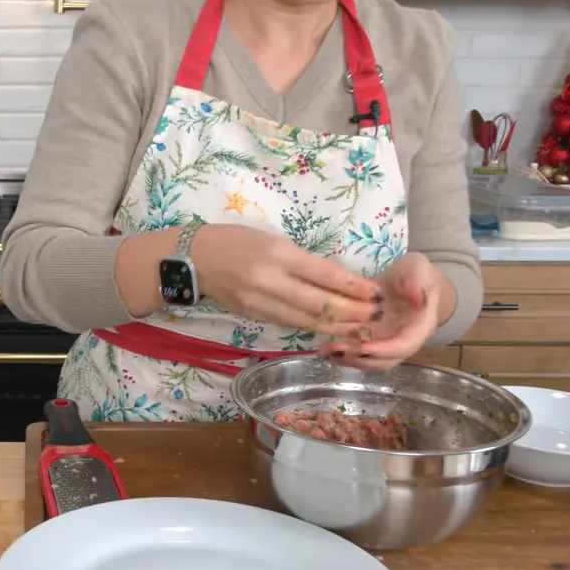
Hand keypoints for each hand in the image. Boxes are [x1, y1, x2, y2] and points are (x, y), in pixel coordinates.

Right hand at [192, 224, 381, 338]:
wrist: (194, 260)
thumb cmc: (235, 240)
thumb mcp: (272, 239)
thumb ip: (302, 260)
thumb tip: (337, 279)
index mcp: (278, 255)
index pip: (324, 274)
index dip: (353, 287)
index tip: (375, 292)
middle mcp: (271, 282)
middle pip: (319, 303)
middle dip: (351, 312)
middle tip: (375, 315)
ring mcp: (262, 303)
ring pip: (307, 320)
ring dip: (337, 326)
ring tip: (361, 328)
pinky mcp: (255, 316)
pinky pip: (291, 324)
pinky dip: (314, 327)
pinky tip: (331, 330)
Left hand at [321, 253, 439, 370]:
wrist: (412, 279)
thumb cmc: (416, 273)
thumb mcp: (417, 268)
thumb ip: (415, 281)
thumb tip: (416, 299)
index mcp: (420, 326)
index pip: (404, 345)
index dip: (383, 350)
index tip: (362, 348)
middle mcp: (404, 340)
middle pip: (384, 359)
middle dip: (359, 357)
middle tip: (334, 349)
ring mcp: (388, 342)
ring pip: (370, 360)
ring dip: (348, 358)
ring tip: (325, 351)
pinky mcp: (374, 339)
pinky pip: (361, 352)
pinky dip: (344, 353)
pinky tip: (325, 348)